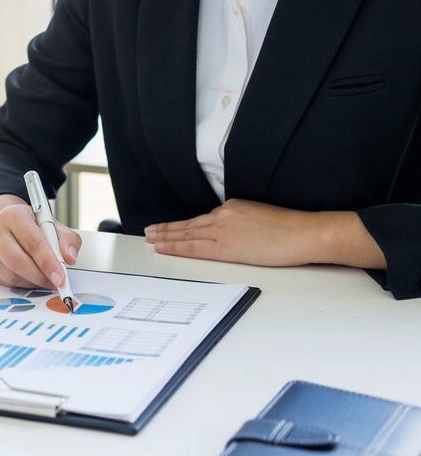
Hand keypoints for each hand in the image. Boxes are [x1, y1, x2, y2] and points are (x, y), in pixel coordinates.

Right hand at [0, 194, 81, 287]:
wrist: (8, 222)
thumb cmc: (31, 225)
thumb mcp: (53, 226)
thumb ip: (67, 240)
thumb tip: (69, 258)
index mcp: (15, 215)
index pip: (33, 242)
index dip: (48, 263)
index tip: (60, 277)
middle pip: (17, 260)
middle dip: (39, 276)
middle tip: (55, 283)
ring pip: (9, 274)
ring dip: (31, 282)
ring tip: (44, 280)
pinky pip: (3, 280)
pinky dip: (21, 284)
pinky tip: (31, 279)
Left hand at [144, 199, 384, 268]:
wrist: (305, 233)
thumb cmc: (292, 230)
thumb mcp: (261, 217)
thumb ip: (241, 223)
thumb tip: (230, 234)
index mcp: (234, 207)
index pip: (202, 219)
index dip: (183, 225)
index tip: (168, 227)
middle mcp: (224, 215)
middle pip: (189, 225)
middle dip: (167, 229)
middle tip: (149, 232)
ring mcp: (222, 230)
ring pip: (187, 235)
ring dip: (166, 238)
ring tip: (150, 239)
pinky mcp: (225, 246)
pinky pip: (193, 247)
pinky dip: (175, 247)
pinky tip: (163, 248)